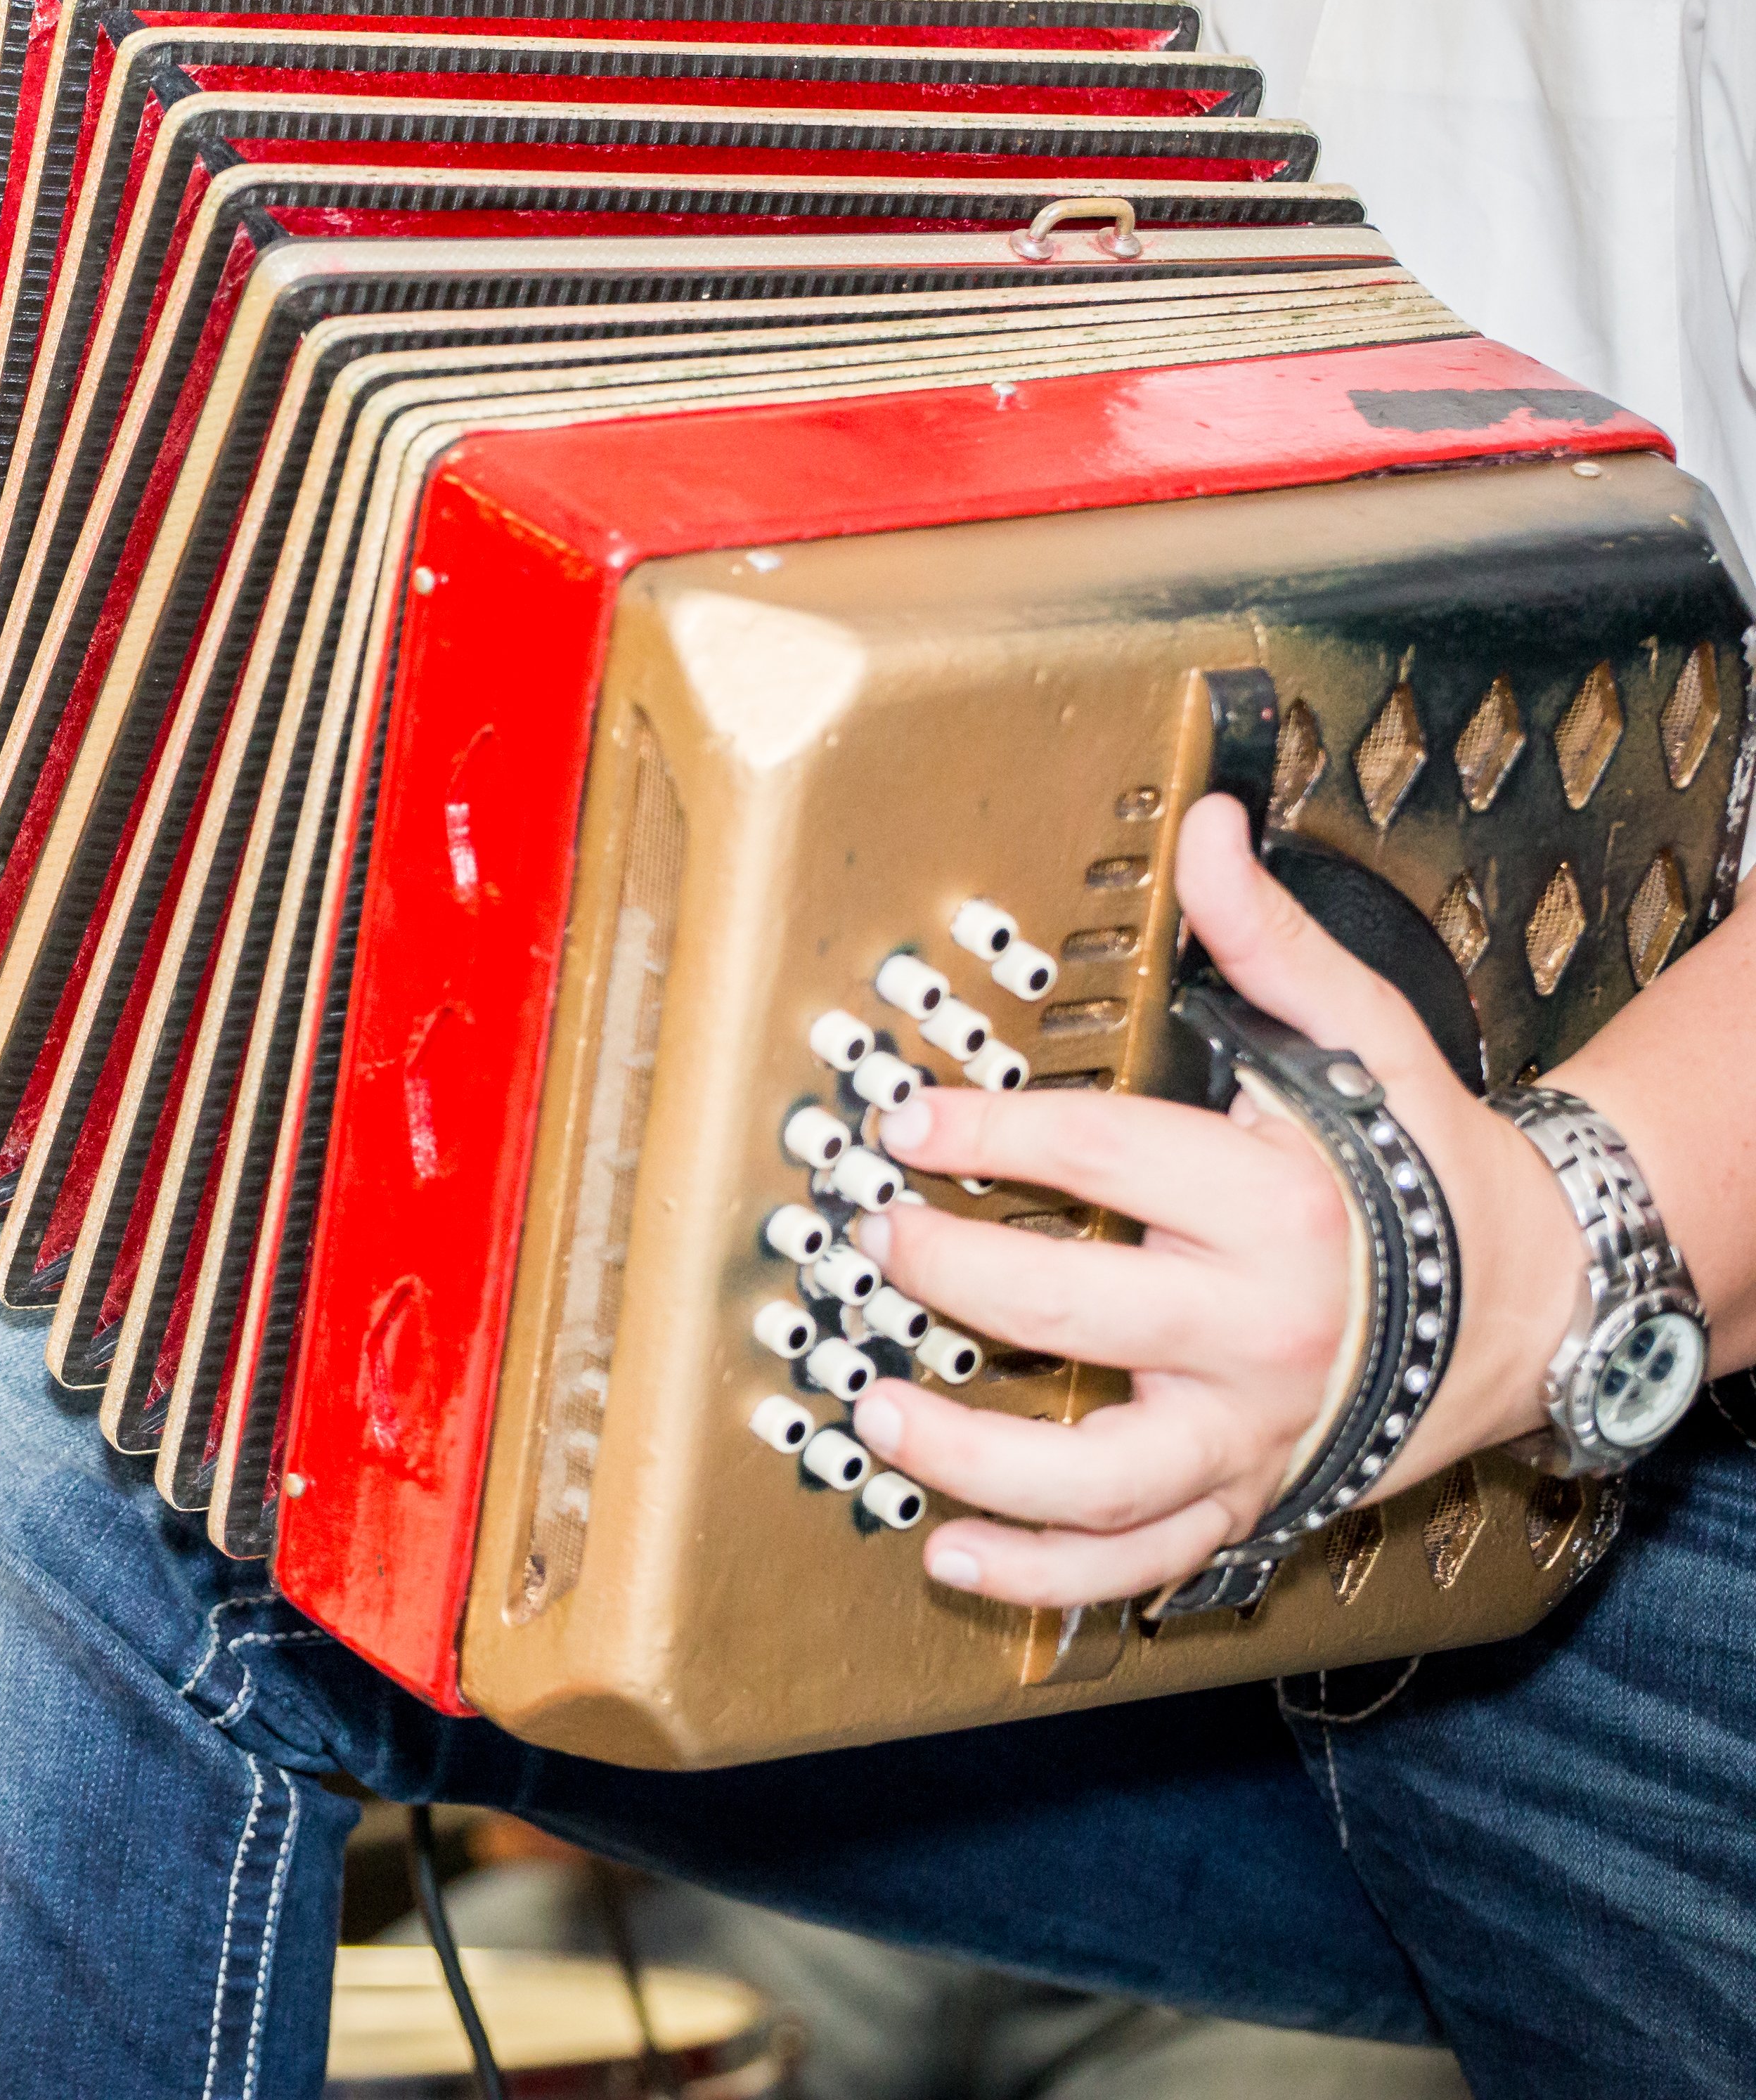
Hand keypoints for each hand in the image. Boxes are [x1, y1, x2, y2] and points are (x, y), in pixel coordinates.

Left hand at [845, 794, 1584, 1608]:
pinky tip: (948, 1557)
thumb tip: (1208, 828)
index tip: (905, 1120)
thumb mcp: (1368, 1037)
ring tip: (875, 1410)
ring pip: (1097, 1475)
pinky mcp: (1248, 1504)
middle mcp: (1261, 1330)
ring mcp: (1250, 1433)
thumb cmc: (1426, 1167)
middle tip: (877, 1240)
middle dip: (955, 1273)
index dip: (992, 1132)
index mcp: (1281, 1203)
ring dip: (971, 1457)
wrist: (1532, 1302)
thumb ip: (1271, 940)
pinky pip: (1135, 1562)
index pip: (1109, 1156)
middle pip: (1080, 1309)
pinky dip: (1041, 1578)